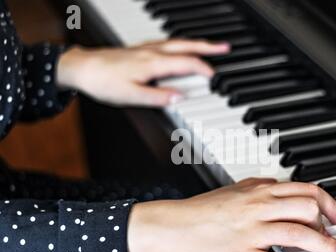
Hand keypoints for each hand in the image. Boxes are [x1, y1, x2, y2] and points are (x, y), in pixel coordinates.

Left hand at [57, 39, 229, 106]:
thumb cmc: (103, 81)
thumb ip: (158, 97)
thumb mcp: (131, 95)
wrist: (82, 68)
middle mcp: (152, 52)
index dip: (204, 69)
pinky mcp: (139, 48)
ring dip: (196, 43)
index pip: (187, 63)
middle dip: (208, 47)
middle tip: (225, 47)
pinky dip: (181, 43)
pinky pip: (167, 42)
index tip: (215, 77)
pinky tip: (180, 46)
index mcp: (153, 63)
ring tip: (209, 46)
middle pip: (186, 46)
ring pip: (177, 41)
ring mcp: (146, 48)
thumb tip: (180, 98)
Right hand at [127, 178, 335, 251]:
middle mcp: (259, 207)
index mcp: (259, 190)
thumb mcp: (235, 189)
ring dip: (325, 246)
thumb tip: (282, 187)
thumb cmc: (202, 209)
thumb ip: (260, 186)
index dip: (328, 203)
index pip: (306, 189)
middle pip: (308, 208)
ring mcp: (252, 232)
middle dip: (329, 224)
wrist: (175, 226)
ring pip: (299, 234)